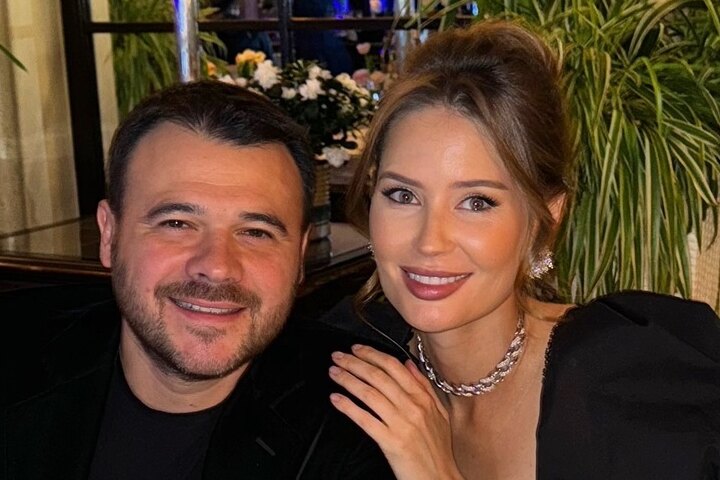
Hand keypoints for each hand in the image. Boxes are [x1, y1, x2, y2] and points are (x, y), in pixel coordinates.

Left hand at [329, 344, 463, 479]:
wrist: (439, 479)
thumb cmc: (438, 450)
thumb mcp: (439, 413)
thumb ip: (424, 386)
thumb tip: (408, 363)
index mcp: (423, 398)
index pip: (394, 367)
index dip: (372, 355)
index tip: (356, 349)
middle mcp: (413, 407)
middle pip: (378, 377)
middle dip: (354, 363)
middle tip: (337, 356)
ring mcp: (402, 424)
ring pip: (370, 394)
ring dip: (348, 380)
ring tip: (334, 373)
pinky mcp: (391, 442)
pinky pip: (365, 419)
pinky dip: (348, 407)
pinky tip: (336, 399)